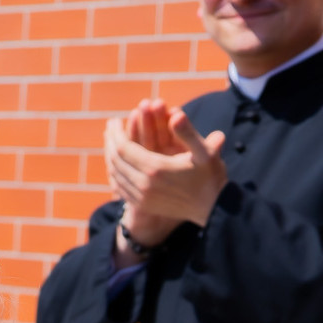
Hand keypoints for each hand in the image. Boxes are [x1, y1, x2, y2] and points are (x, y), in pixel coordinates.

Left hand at [105, 105, 227, 244]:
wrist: (213, 208)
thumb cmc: (211, 176)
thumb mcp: (206, 152)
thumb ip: (188, 133)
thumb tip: (176, 114)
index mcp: (156, 169)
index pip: (123, 148)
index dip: (116, 132)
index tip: (114, 119)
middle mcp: (143, 184)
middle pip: (115, 159)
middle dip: (111, 141)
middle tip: (110, 126)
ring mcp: (140, 197)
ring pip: (114, 173)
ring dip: (109, 155)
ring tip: (110, 140)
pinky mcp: (141, 204)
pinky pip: (119, 186)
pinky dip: (114, 171)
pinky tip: (115, 162)